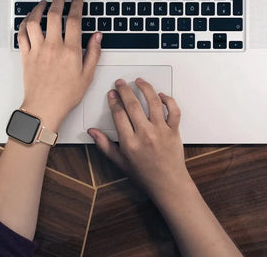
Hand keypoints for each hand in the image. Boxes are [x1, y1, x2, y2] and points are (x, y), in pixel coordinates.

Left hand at [18, 0, 101, 131]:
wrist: (44, 108)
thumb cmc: (66, 95)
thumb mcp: (87, 76)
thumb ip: (94, 53)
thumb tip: (98, 36)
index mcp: (70, 51)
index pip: (74, 20)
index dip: (76, 4)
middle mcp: (53, 47)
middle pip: (54, 14)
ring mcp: (37, 50)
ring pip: (34, 21)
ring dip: (38, 8)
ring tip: (44, 2)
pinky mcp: (26, 55)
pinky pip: (22, 34)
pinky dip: (24, 23)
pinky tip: (29, 19)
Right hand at [88, 78, 189, 200]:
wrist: (168, 185)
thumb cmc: (145, 175)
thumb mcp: (120, 162)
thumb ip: (105, 145)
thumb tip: (92, 132)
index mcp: (130, 143)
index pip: (119, 114)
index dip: (113, 101)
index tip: (112, 94)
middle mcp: (145, 135)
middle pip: (133, 105)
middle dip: (124, 90)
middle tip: (120, 83)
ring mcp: (161, 131)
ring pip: (153, 102)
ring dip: (145, 88)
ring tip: (139, 81)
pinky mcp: (174, 131)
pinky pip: (173, 111)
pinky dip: (168, 100)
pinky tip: (161, 95)